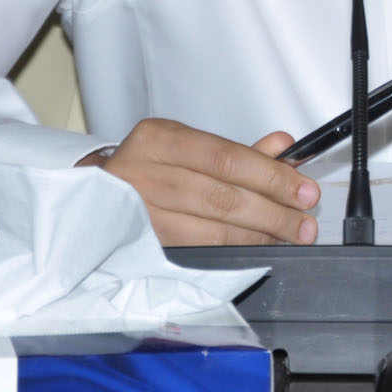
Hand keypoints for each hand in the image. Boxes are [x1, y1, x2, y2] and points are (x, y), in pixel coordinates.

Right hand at [82, 118, 320, 246]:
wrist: (88, 201)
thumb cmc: (146, 170)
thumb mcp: (188, 147)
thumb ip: (238, 151)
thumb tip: (284, 147)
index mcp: (158, 139)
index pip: (227, 157)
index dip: (271, 176)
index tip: (303, 190)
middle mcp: (143, 173)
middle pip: (222, 196)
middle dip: (272, 211)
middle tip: (303, 221)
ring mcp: (137, 215)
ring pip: (210, 230)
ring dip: (258, 235)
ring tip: (287, 235)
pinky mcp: (139, 247)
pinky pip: (196, 252)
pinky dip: (232, 251)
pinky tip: (255, 247)